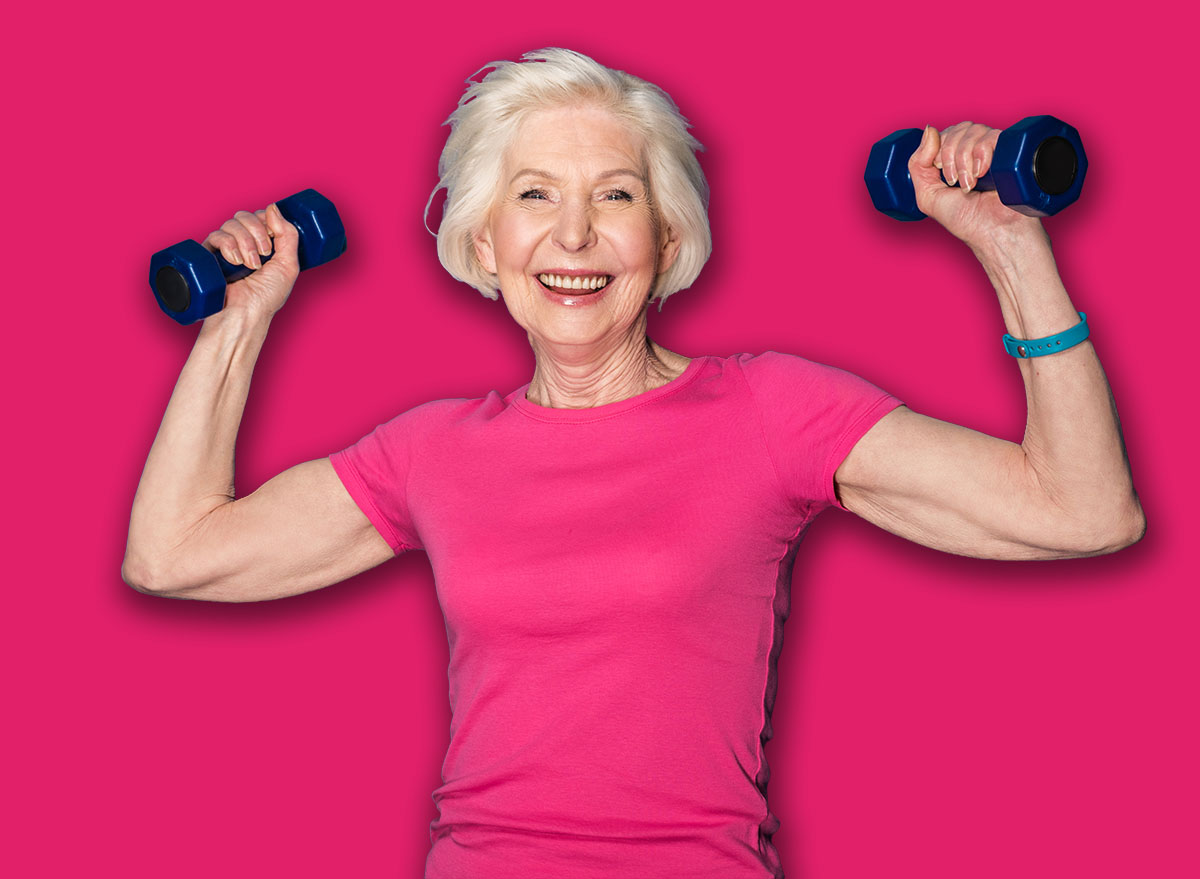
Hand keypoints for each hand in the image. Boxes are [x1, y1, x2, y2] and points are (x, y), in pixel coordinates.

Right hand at [201, 202, 299, 319]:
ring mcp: (226, 248)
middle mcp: (243, 243)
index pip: (260, 216)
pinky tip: (236, 262)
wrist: (245, 315)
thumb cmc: (267, 297)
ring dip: (245, 243)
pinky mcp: (210, 255)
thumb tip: (274, 208)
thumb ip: (288, 234)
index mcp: (262, 244)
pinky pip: (216, 235)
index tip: (273, 243)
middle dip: (257, 233)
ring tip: (250, 266)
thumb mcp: (289, 265)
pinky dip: (229, 245)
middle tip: (264, 255)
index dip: (267, 222)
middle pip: (245, 216)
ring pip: (231, 223)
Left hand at [909, 122, 1045, 251]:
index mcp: (955, 158)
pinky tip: (982, 173)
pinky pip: (992, 135)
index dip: (938, 150)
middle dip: (950, 156)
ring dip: (965, 160)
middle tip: (955, 182)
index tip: (942, 175)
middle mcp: (975, 150)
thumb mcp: (928, 196)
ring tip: (970, 184)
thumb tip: (929, 129)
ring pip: (973, 130)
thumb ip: (918, 164)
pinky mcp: (1010, 150)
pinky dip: (982, 154)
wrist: (994, 232)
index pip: (943, 134)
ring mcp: (993, 149)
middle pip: (957, 129)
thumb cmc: (965, 220)